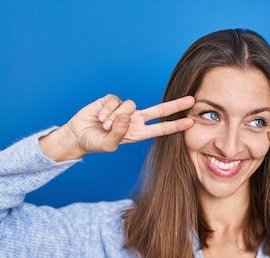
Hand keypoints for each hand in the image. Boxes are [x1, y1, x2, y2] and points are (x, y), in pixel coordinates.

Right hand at [40, 94, 194, 160]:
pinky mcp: (112, 101)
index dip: (175, 125)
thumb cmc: (95, 143)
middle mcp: (135, 120)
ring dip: (116, 117)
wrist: (78, 135)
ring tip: (106, 126)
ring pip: (130, 106)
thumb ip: (119, 134)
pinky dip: (107, 110)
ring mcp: (125, 110)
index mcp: (139, 133)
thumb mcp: (108, 145)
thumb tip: (127, 117)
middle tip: (191, 100)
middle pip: (159, 110)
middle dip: (175, 105)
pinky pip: (115, 101)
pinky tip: (100, 118)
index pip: (161, 128)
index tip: (190, 122)